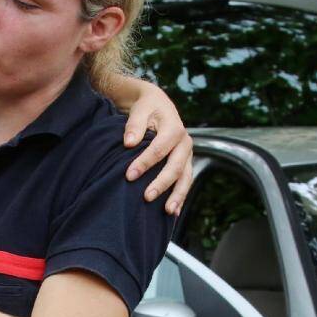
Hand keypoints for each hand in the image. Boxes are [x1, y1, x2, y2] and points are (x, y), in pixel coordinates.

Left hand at [122, 82, 192, 214]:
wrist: (158, 105)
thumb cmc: (146, 108)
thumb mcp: (140, 110)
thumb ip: (134, 125)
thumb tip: (129, 142)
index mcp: (174, 128)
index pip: (159, 149)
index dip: (144, 163)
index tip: (128, 175)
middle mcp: (185, 143)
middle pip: (176, 166)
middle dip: (161, 183)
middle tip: (146, 197)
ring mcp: (187, 155)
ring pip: (185, 178)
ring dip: (177, 195)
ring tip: (168, 211)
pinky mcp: (185, 163)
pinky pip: (185, 182)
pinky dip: (180, 197)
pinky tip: (174, 212)